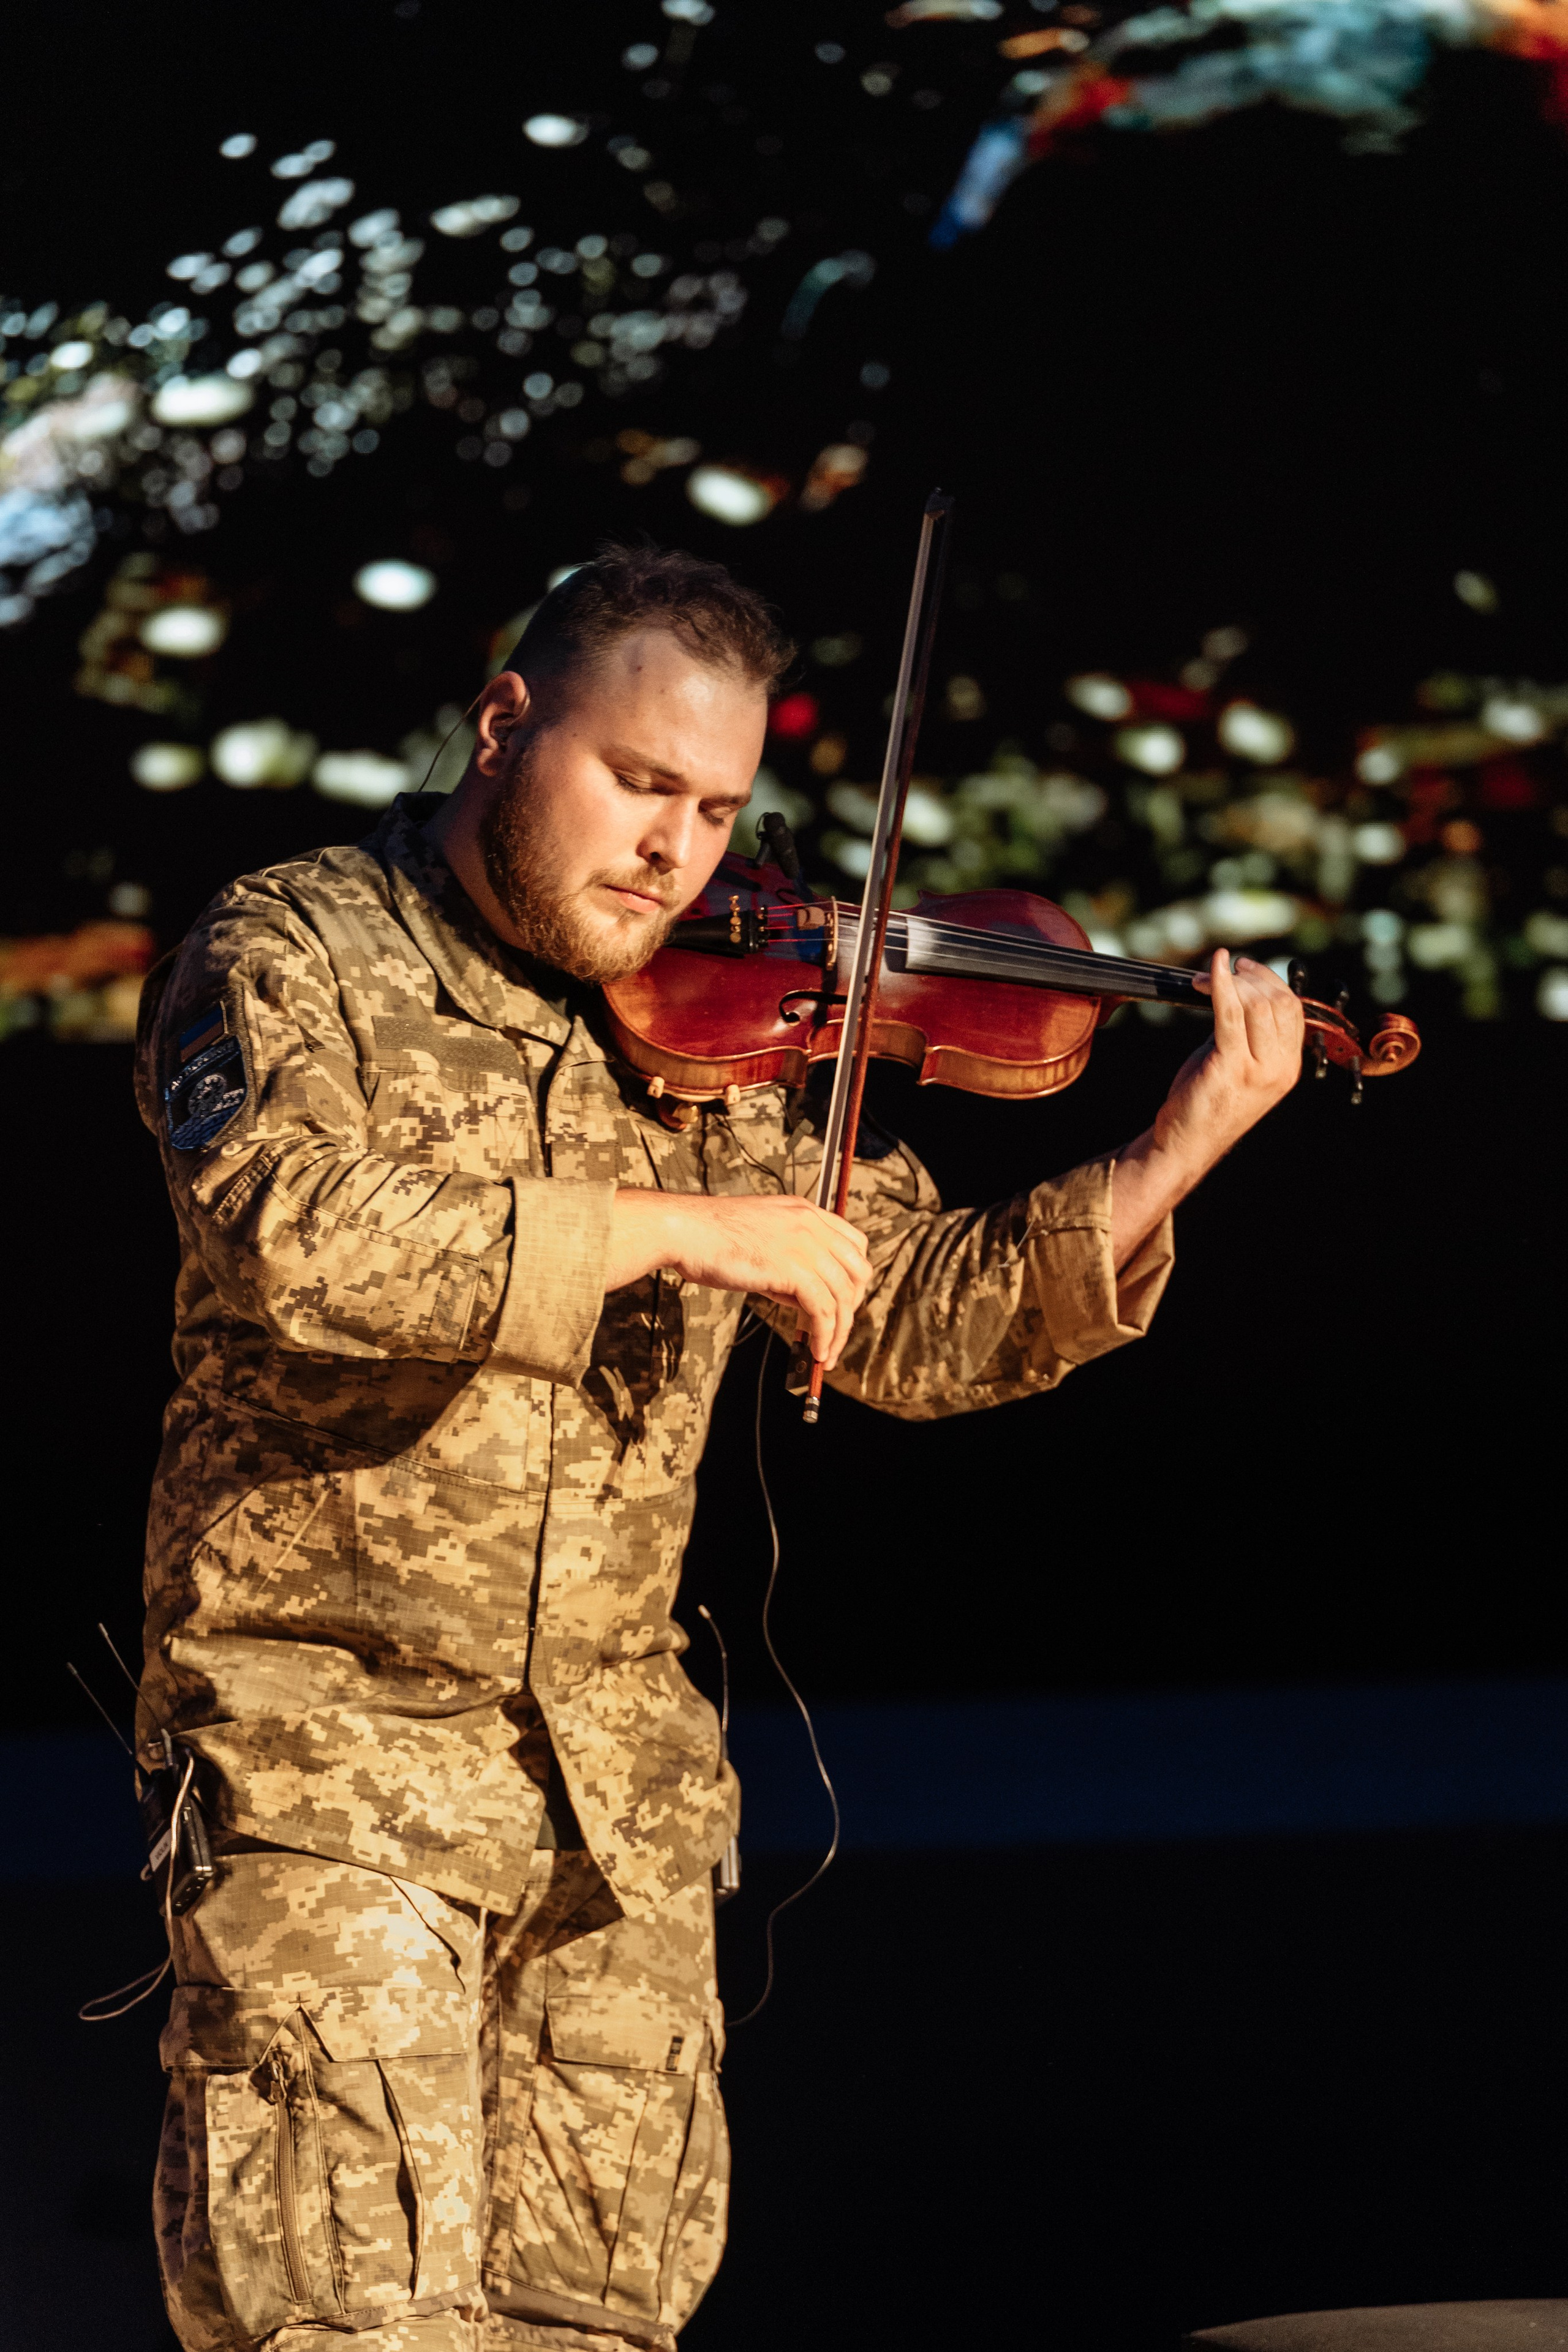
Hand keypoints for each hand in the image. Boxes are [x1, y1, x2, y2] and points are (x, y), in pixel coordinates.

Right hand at [607, 1189, 871, 1367]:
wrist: (684, 1230)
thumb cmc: (710, 1236)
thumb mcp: (761, 1237)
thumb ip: (787, 1258)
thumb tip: (801, 1296)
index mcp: (806, 1212)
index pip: (854, 1244)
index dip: (854, 1278)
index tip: (843, 1302)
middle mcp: (811, 1224)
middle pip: (858, 1272)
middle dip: (852, 1307)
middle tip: (836, 1331)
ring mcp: (804, 1245)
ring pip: (842, 1296)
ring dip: (839, 1332)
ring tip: (826, 1354)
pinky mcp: (791, 1269)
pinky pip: (822, 1310)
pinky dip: (824, 1335)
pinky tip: (815, 1351)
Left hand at [1158, 950, 1304, 1170]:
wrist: (1185, 1145)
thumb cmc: (1205, 1102)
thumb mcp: (1235, 1063)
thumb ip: (1244, 1032)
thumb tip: (1236, 990)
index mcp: (1288, 1066)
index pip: (1293, 1008)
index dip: (1268, 980)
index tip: (1242, 968)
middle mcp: (1281, 1068)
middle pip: (1278, 1002)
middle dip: (1249, 977)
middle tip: (1222, 969)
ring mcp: (1259, 1069)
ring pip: (1258, 1005)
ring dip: (1230, 982)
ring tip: (1203, 978)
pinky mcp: (1230, 1067)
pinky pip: (1229, 1014)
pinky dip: (1219, 986)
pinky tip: (1209, 971)